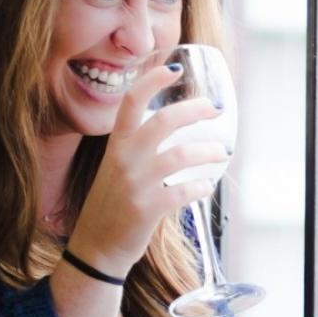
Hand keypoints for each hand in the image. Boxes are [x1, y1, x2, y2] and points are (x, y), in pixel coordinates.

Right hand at [68, 63, 229, 275]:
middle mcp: (123, 160)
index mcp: (116, 146)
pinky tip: (206, 186)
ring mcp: (135, 184)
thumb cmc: (111, 205)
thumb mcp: (116, 169)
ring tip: (222, 152)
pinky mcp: (146, 209)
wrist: (95, 248)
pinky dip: (201, 187)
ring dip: (208, 151)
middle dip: (195, 109)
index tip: (175, 68)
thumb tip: (175, 131)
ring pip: (180, 155)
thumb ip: (137, 149)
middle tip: (215, 109)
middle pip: (163, 120)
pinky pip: (184, 191)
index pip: (131, 101)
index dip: (153, 80)